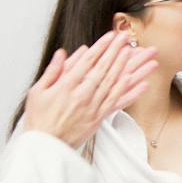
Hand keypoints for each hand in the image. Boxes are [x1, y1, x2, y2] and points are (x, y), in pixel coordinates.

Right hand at [22, 31, 158, 146]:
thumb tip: (62, 53)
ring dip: (131, 69)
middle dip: (117, 51)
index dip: (101, 47)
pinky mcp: (99, 118)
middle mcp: (83, 95)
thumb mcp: (38, 91)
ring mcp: (93, 107)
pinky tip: (144, 84)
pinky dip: (132, 94)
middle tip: (128, 38)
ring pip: (116, 84)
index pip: (88, 61)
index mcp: (67, 86)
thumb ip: (52, 71)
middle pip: (105, 69)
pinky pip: (118, 104)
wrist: (44, 146)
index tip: (111, 36)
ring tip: (142, 57)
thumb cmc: (39, 119)